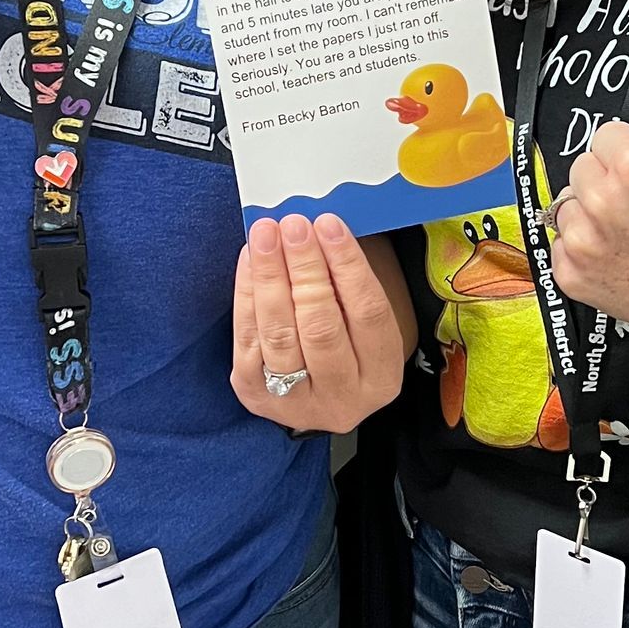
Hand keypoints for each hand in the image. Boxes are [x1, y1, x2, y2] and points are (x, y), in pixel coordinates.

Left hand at [233, 214, 409, 432]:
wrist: (314, 397)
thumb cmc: (345, 342)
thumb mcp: (363, 319)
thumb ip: (349, 281)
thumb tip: (321, 227)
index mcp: (381, 376)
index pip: (368, 313)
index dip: (348, 265)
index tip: (329, 225)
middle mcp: (342, 397)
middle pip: (320, 326)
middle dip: (305, 268)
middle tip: (294, 226)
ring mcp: (294, 402)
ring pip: (279, 334)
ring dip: (270, 276)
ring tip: (266, 235)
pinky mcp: (254, 393)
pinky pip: (247, 337)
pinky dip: (247, 292)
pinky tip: (251, 259)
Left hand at [549, 40, 628, 355]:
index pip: (605, 137)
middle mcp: (602, 202)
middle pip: (583, 168)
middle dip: (608, 181)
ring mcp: (583, 243)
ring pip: (566, 204)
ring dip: (590, 214)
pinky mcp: (572, 277)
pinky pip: (558, 245)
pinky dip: (582, 251)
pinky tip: (617, 256)